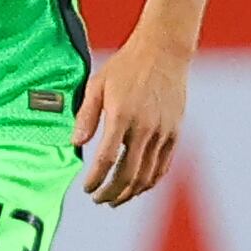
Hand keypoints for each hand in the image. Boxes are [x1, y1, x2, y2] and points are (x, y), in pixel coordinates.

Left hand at [73, 31, 188, 205]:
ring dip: (130, 193)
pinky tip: (137, 187)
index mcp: (122, 116)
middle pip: (128, 174)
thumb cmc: (126, 66)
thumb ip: (86, 116)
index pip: (106, 159)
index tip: (86, 188)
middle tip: (98, 200)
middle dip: (111, 193)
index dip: (95, 179)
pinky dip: (150, 181)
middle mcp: (145, 128)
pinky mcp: (175, 132)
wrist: (163, 51)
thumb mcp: (97, 85)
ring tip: (115, 199)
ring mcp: (163, 132)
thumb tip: (75, 144)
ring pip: (147, 175)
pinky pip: (163, 166)